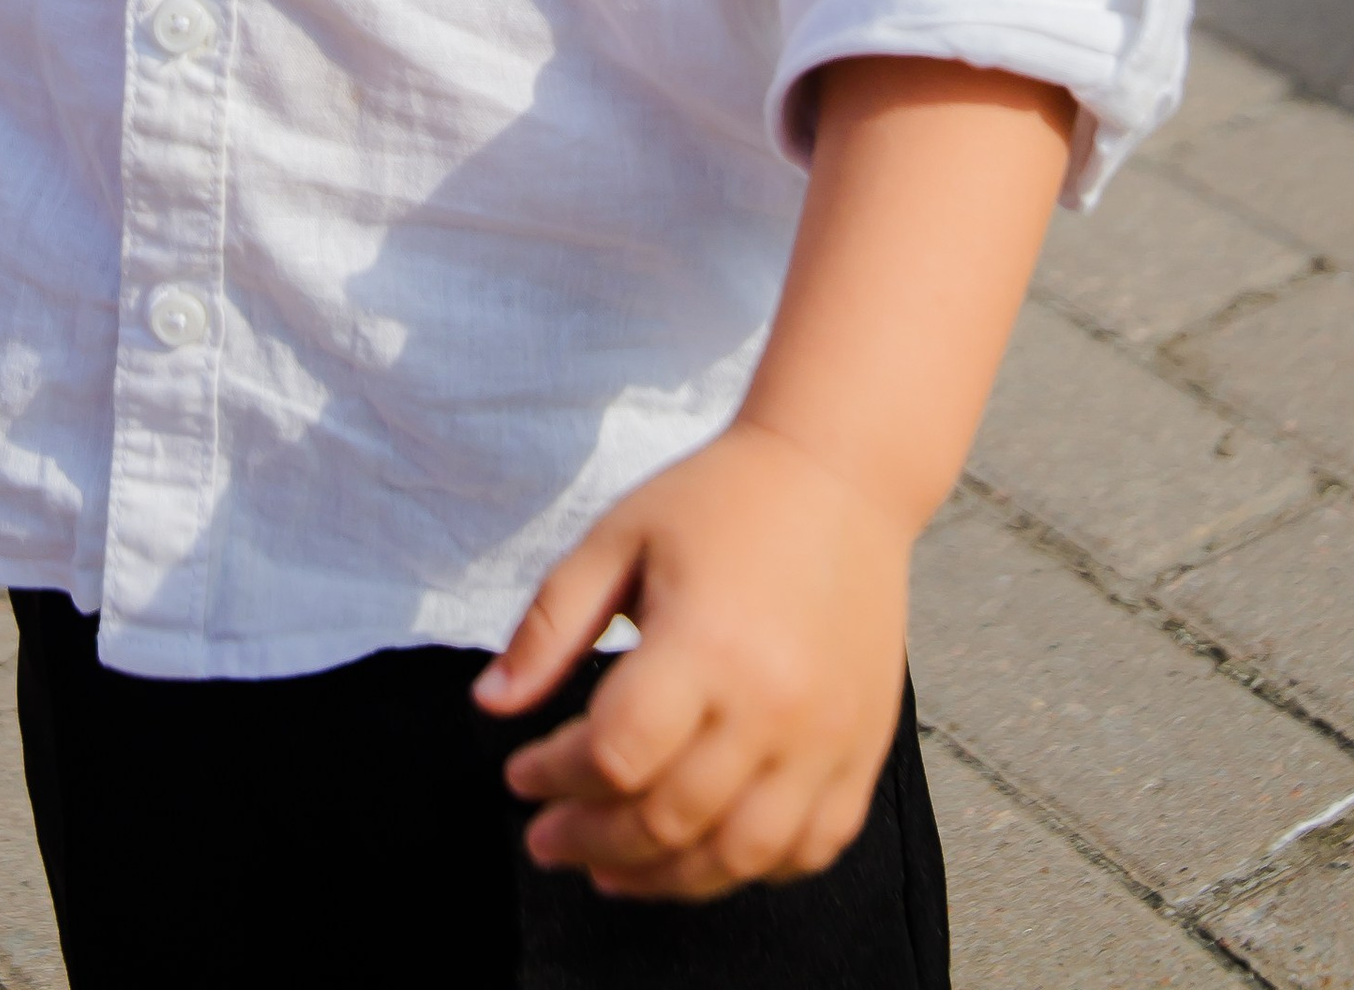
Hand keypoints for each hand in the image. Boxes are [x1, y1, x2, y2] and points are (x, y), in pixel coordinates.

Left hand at [473, 423, 909, 901]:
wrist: (839, 473)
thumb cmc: (719, 500)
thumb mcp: (618, 538)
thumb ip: (550, 625)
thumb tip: (490, 705)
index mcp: (704, 644)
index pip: (615, 755)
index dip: (554, 778)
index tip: (520, 773)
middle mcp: (772, 704)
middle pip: (669, 819)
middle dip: (592, 840)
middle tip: (545, 839)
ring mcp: (826, 736)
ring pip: (739, 855)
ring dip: (665, 879)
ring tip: (610, 870)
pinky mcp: (863, 748)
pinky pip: (811, 848)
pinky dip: (753, 869)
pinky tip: (704, 857)